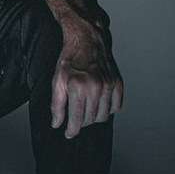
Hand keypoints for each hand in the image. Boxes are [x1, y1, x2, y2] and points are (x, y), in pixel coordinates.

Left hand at [48, 21, 124, 139]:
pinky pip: (116, 107)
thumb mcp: (57, 80)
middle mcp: (95, 87)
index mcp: (77, 87)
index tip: (68, 133)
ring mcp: (108, 85)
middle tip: (75, 117)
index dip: (71, 130)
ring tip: (86, 109)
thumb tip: (57, 124)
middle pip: (90, 120)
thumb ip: (56, 104)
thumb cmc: (70, 59)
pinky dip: (108, 109)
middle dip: (81, 123)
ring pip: (103, 116)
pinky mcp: (117, 83)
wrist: (86, 40)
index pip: (77, 120)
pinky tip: (99, 103)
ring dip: (94, 117)